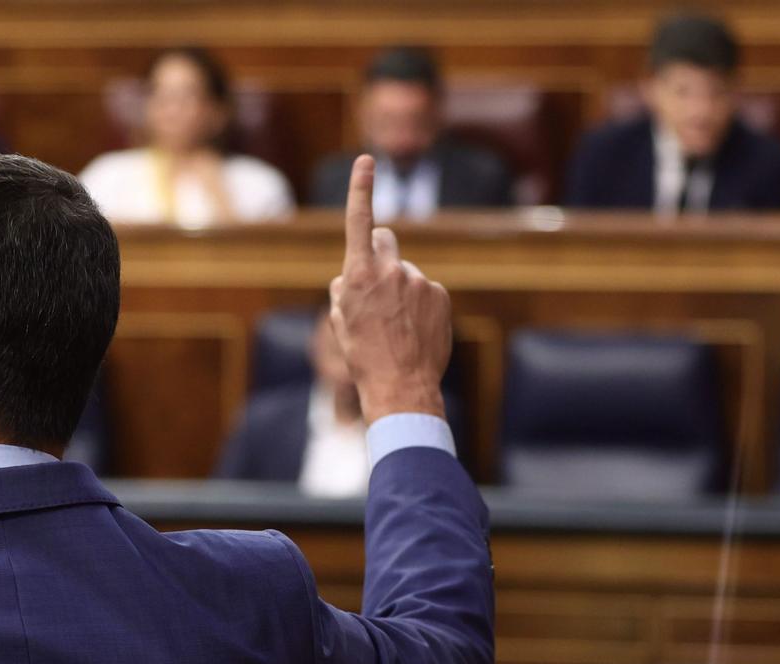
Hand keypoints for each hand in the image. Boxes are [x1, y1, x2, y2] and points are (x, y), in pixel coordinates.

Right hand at [329, 155, 450, 422]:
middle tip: (377, 283)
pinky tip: (415, 331)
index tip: (366, 160)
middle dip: (378, 252)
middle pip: (385, 239)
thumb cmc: (363, 357)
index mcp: (359, 275)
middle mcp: (390, 270)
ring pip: (405, 271)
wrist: (401, 387)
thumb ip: (344, 291)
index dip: (361, 187)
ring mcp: (418, 281)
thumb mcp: (340, 323)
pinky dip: (420, 305)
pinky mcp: (439, 294)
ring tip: (398, 325)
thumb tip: (349, 279)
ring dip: (401, 288)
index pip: (359, 220)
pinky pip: (426, 290)